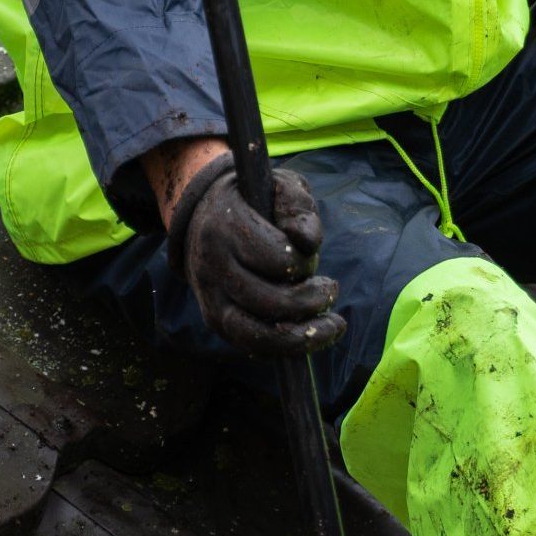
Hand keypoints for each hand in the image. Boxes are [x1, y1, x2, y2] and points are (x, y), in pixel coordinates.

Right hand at [162, 149, 345, 355]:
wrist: (202, 216)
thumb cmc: (253, 200)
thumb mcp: (277, 186)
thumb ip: (297, 206)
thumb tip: (308, 242)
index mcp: (226, 228)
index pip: (277, 259)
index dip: (304, 262)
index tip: (311, 254)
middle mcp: (213, 267)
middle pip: (269, 301)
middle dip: (311, 301)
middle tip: (331, 290)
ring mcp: (210, 298)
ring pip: (255, 334)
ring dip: (302, 336)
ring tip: (334, 326)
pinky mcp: (214, 320)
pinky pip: (249, 346)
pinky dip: (283, 348)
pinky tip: (309, 337)